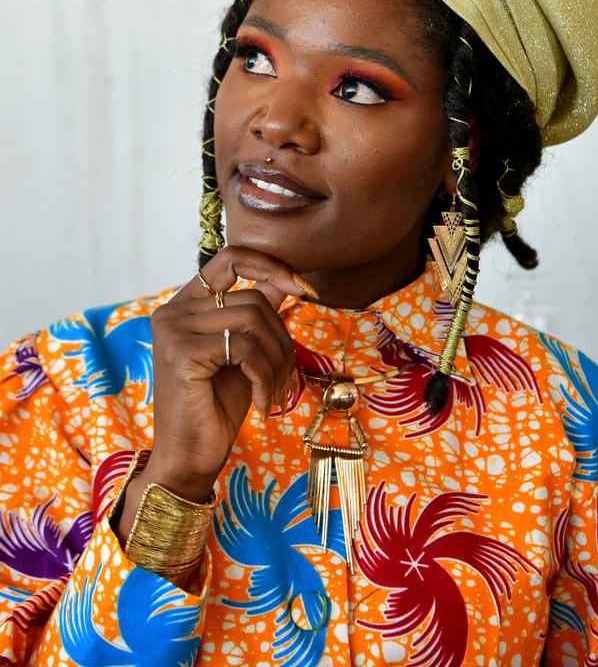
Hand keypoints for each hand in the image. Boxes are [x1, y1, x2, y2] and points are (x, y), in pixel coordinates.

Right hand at [116, 246, 312, 543]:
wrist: (189, 458)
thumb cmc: (216, 407)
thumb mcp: (243, 353)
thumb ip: (256, 315)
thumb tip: (288, 281)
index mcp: (185, 304)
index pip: (231, 258)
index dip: (272, 266)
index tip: (306, 289)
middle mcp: (173, 310)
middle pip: (252, 296)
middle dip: (282, 335)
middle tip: (286, 373)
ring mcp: (174, 329)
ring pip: (252, 318)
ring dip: (277, 358)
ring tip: (274, 388)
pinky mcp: (182, 352)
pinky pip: (245, 347)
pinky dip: (265, 375)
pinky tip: (260, 400)